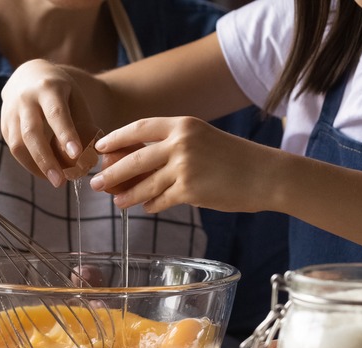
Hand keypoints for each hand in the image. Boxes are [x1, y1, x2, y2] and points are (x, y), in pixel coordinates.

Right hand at [1, 59, 99, 185]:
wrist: (28, 75)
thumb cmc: (60, 91)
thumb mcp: (76, 98)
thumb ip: (84, 123)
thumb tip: (92, 155)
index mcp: (47, 88)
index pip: (56, 114)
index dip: (65, 135)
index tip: (76, 155)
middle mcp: (25, 99)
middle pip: (32, 133)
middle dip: (46, 160)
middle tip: (60, 182)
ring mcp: (10, 112)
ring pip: (18, 144)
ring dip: (36, 166)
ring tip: (55, 180)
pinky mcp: (4, 125)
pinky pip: (14, 149)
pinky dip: (30, 164)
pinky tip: (45, 172)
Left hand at [90, 116, 270, 212]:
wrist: (265, 174)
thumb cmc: (234, 158)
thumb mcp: (202, 140)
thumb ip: (172, 147)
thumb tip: (136, 164)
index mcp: (183, 124)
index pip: (139, 128)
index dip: (116, 138)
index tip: (100, 148)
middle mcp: (181, 143)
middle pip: (134, 159)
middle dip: (111, 173)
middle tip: (96, 183)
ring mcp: (184, 167)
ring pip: (144, 184)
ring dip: (127, 194)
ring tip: (116, 201)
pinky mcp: (190, 190)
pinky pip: (160, 200)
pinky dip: (151, 205)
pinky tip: (145, 207)